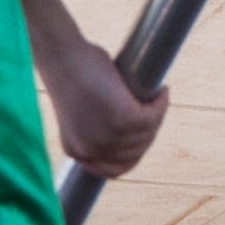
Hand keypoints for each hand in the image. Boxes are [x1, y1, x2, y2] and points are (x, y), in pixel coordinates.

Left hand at [21, 0, 168, 178]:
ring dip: (157, 116)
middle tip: (153, 110)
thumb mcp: (81, 111)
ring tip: (157, 98)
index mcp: (77, 151)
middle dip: (150, 132)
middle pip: (136, 153)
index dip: (134, 154)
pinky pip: (153, 116)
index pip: (114, 170)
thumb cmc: (69, 71)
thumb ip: (97, 127)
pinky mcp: (123, 119)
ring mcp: (107, 138)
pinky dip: (160, 104)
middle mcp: (91, 151)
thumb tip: (126, 129)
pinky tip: (162, 91)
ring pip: (147, 134)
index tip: (142, 136)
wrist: (62, 54)